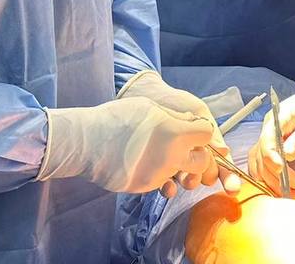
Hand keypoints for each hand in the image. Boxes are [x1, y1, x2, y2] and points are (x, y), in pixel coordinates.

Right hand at [37, 96, 216, 193]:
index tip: (192, 129)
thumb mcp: (150, 107)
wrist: (86, 142)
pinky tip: (142, 161)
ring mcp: (158, 175)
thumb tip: (192, 122)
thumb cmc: (117, 118)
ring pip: (181, 175)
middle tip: (184, 147)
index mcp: (176, 133)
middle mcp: (172, 157)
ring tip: (159, 153)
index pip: (208, 134)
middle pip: (203, 162)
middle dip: (198, 155)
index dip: (201, 131)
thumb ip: (176, 117)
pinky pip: (160, 181)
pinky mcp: (145, 187)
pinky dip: (157, 173)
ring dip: (177, 166)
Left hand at [121, 71, 239, 193]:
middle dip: (208, 177)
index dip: (228, 176)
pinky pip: (166, 185)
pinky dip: (169, 188)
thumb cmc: (175, 101)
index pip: (222, 163)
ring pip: (188, 181)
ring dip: (190, 182)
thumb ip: (211, 131)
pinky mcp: (157, 167)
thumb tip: (225, 151)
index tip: (232, 188)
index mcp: (206, 142)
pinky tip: (168, 185)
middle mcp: (193, 154)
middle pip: (206, 175)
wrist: (147, 95)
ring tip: (187, 178)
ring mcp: (176, 162)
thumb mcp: (198, 111)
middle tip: (205, 175)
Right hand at [247, 85, 294, 191]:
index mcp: (278, 117)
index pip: (267, 140)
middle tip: (292, 185)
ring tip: (283, 190)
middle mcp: (267, 127)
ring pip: (258, 159)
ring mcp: (266, 135)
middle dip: (273, 173)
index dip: (271, 157)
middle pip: (261, 153)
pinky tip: (271, 184)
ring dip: (267, 177)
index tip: (282, 170)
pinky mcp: (269, 142)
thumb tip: (287, 155)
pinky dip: (263, 173)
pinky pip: (259, 160)